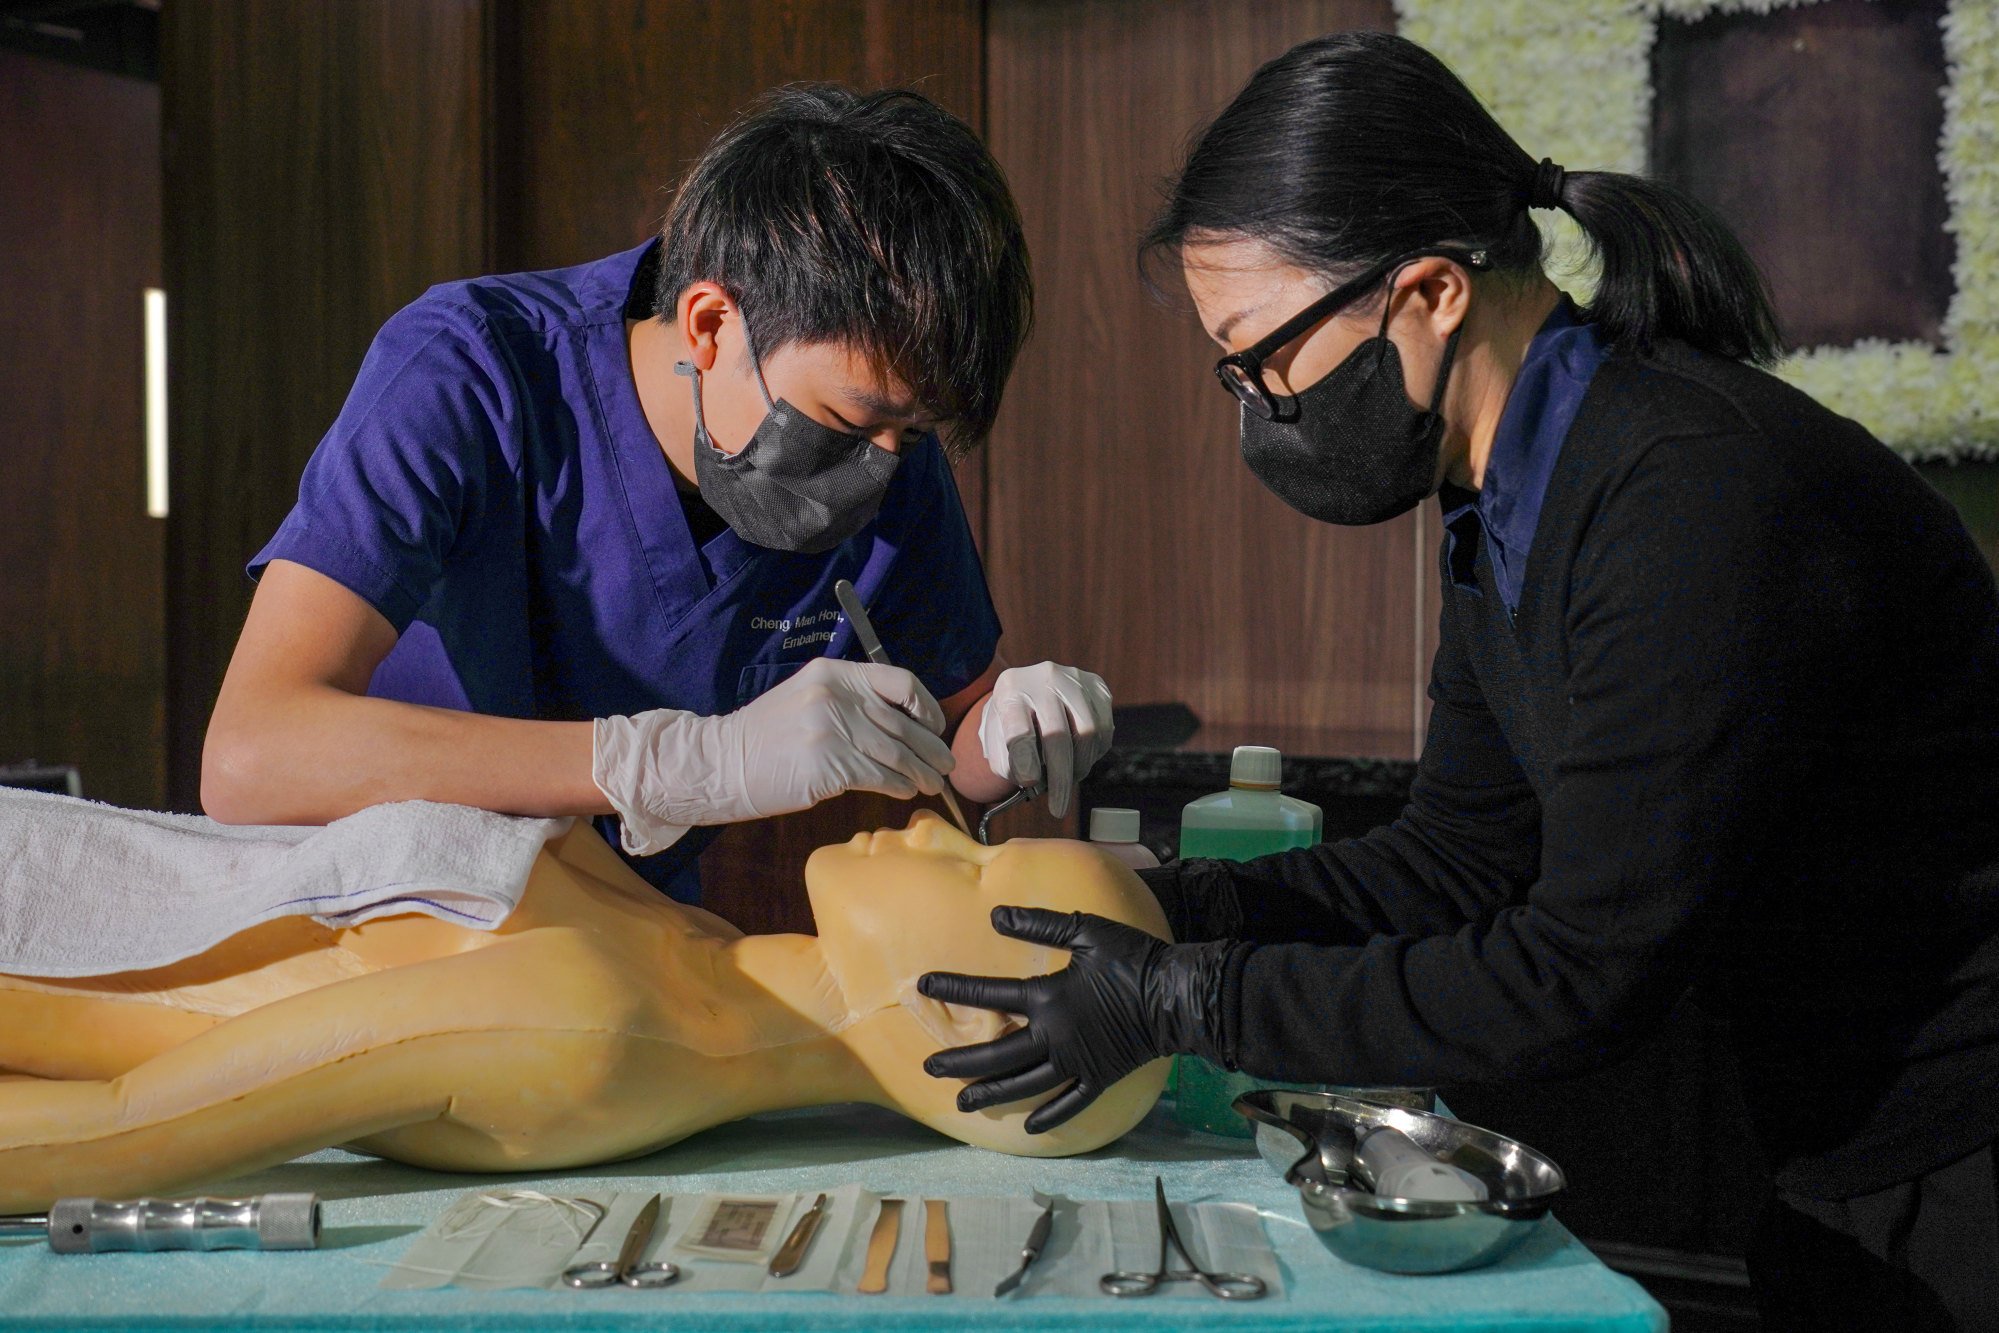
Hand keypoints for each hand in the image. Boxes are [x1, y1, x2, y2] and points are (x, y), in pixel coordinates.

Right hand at [593, 657, 955, 853]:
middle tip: (945, 764)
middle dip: (929, 747)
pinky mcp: (827, 765)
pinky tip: (904, 791)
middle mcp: (834, 696)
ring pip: (894, 753)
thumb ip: (850, 702)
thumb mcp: (807, 699)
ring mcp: (830, 730)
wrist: (719, 763)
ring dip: (919, 771)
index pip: (898, 680)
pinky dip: (896, 786)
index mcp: (832, 673)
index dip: (925, 705)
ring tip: (931, 783)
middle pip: (901, 722)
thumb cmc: (766, 737)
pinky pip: (877, 776)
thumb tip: (901, 724)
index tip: (935, 725)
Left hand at [917, 907, 1235, 1132]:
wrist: (1178, 995)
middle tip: (930, 1068)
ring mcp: (1077, 1063)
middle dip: (960, 1062)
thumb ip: (1039, 925)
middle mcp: (1055, 1036)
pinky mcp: (1100, 1078)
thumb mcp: (1086, 931)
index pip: (991, 993)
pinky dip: (1050, 1116)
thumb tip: (996, 916)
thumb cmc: (1133, 957)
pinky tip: (1030, 1128)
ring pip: (1025, 1084)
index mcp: (1049, 998)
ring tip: (964, 1102)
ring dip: (992, 1094)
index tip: (924, 985)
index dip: (955, 988)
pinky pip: (1070, 1103)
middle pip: (998, 1054)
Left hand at [977, 662, 1112, 818]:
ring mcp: (1074, 678)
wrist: (1029, 688)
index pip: (1019, 729)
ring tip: (1068, 778)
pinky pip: (1104, 727)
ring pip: (1088, 732)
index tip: (1029, 784)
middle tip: (1058, 809)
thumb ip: (1004, 761)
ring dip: (1079, 766)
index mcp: (1010, 688)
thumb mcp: (995, 737)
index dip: (1025, 761)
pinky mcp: (1097, 686)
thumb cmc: (1010, 720)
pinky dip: (1094, 752)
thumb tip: (1027, 781)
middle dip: (1059, 778)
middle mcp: (1043, 677)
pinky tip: (1079, 758)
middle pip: (1057, 734)